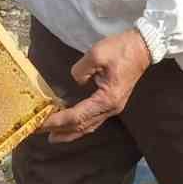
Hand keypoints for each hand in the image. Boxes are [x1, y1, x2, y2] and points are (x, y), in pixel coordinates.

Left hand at [38, 29, 151, 143]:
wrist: (143, 47)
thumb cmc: (121, 49)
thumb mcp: (97, 54)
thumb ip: (81, 70)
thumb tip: (75, 81)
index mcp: (106, 99)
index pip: (77, 115)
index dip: (58, 121)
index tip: (41, 123)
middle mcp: (111, 108)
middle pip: (82, 126)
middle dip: (60, 130)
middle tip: (39, 132)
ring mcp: (113, 107)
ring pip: (89, 126)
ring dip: (70, 132)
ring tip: (53, 136)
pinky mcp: (113, 102)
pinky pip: (94, 119)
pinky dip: (80, 125)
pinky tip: (72, 125)